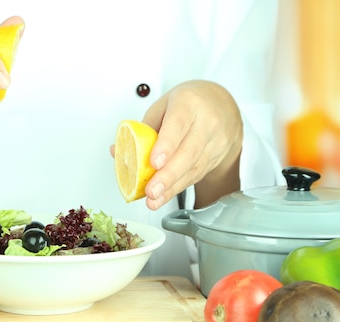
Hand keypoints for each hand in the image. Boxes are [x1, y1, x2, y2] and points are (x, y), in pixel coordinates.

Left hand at [140, 80, 242, 209]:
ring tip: (153, 199)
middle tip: (151, 190)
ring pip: (194, 168)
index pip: (178, 124)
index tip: (153, 163)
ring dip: (171, 187)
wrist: (222, 107)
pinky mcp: (217, 158)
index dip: (166, 145)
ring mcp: (216, 141)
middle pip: (188, 152)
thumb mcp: (163, 106)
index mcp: (189, 103)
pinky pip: (196, 175)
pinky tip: (164, 196)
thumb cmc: (188, 104)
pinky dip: (177, 188)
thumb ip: (142, 129)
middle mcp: (207, 122)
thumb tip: (117, 151)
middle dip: (168, 175)